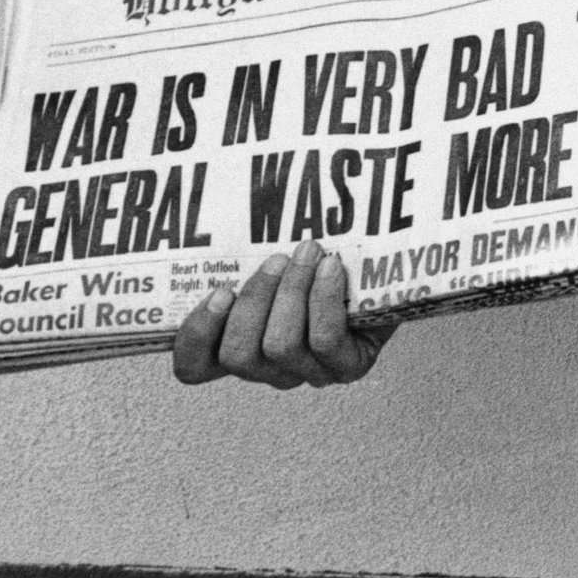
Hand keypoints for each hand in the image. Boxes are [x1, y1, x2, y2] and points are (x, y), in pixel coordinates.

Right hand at [171, 239, 388, 391]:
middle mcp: (268, 367)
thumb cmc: (317, 255)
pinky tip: (332, 268)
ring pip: (279, 346)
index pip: (193, 367)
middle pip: (238, 354)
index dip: (196, 337)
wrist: (384, 263)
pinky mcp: (347, 366)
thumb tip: (209, 205)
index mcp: (238, 344)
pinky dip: (325, 300)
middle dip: (254, 300)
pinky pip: (324, 341)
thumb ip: (240, 248)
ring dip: (292, 292)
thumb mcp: (273, 253)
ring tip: (308, 252)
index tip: (219, 290)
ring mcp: (308, 372)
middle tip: (276, 258)